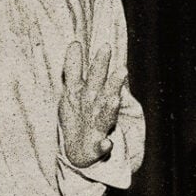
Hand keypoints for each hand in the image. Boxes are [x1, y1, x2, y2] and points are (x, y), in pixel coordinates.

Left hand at [58, 41, 125, 167]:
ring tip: (115, 99)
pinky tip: (107, 143)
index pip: (95, 76)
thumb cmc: (80, 116)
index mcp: (92, 95)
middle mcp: (98, 109)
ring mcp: (98, 128)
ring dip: (111, 109)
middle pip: (104, 94)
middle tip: (122, 70)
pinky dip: (105, 145)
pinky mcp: (96, 148)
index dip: (100, 63)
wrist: (80, 152)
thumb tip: (75, 43)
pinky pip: (101, 147)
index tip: (105, 46)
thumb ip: (74, 68)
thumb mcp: (72, 91)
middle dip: (112, 83)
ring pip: (106, 117)